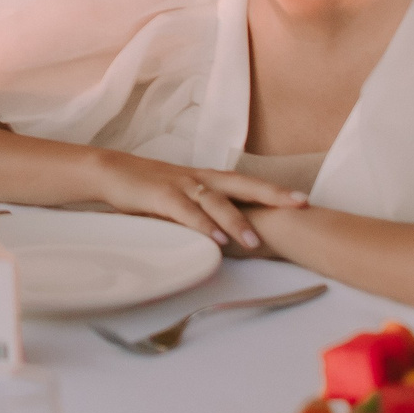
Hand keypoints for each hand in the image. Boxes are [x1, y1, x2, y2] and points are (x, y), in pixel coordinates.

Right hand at [90, 149, 306, 250]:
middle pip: (242, 184)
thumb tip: (227, 232)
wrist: (110, 171)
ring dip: (236, 222)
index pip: (247, 183)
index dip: (274, 190)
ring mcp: (181, 184)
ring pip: (215, 201)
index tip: (303, 199)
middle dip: (272, 194)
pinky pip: (186, 211)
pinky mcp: (161, 195)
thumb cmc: (148, 187)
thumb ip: (203, 210)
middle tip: (300, 204)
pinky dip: (202, 225)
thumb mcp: (180, 196)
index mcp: (206, 178)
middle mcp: (199, 178)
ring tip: (254, 241)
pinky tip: (216, 239)